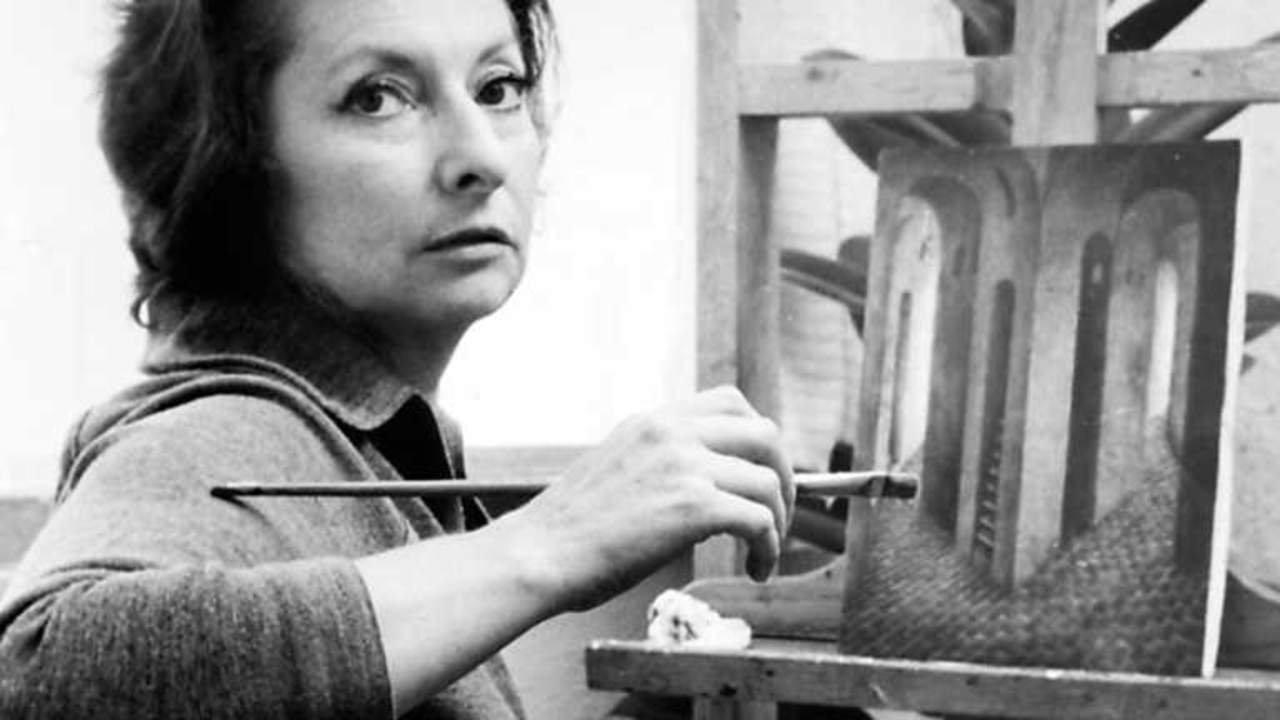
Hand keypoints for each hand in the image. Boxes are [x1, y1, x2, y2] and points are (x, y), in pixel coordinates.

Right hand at [495, 386, 794, 611]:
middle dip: (785, 477)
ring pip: (769, 481)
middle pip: (765, 434)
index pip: (731, 402)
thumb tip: (709, 489)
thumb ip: (661, 463)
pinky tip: (755, 569)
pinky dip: (769, 547)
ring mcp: (685, 465)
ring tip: (764, 553)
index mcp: (653, 421)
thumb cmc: (569, 529)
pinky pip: (759, 520)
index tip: (761, 474)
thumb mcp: (617, 467)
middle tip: (779, 515)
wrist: (537, 554)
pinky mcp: (693, 506)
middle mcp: (672, 432)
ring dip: (779, 522)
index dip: (759, 440)